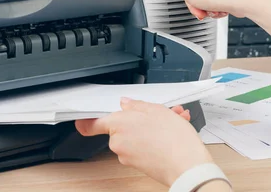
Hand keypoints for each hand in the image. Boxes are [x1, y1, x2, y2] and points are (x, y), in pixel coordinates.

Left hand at [75, 98, 213, 186]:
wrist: (188, 167)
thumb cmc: (174, 139)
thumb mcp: (157, 110)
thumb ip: (137, 105)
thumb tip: (126, 104)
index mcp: (118, 124)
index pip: (93, 123)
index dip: (86, 121)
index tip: (81, 120)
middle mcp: (118, 141)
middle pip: (120, 127)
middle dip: (138, 119)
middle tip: (156, 114)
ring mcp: (127, 155)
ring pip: (134, 136)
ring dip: (151, 128)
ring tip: (173, 122)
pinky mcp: (137, 165)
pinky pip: (142, 148)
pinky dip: (155, 140)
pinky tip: (173, 134)